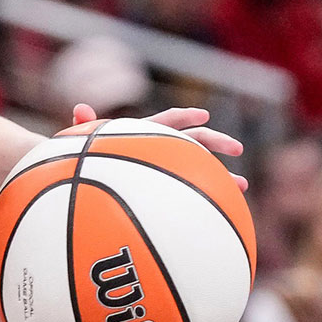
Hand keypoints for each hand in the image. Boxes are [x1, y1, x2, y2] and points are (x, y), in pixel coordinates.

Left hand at [71, 104, 247, 191]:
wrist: (90, 181)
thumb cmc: (88, 159)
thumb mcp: (85, 144)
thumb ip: (84, 127)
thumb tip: (79, 108)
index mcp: (145, 134)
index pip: (167, 121)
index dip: (184, 116)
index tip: (203, 115)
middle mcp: (161, 148)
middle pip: (194, 141)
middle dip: (216, 142)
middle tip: (237, 148)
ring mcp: (169, 168)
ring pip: (200, 169)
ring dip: (222, 175)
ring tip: (242, 185)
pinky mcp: (169, 190)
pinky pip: (193, 193)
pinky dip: (209, 199)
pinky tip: (225, 213)